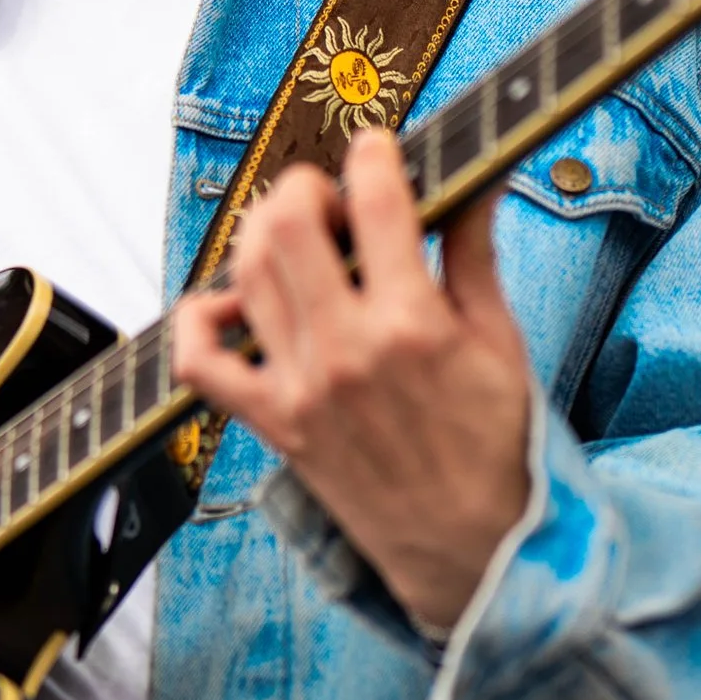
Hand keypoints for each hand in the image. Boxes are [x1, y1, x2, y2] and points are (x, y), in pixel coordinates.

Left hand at [172, 127, 533, 635]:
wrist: (472, 548)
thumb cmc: (493, 448)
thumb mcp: (501, 341)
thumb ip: (475, 254)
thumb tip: (478, 181)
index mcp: (414, 324)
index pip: (376, 200)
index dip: (374, 156)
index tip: (378, 151)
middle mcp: (347, 350)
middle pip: (288, 222)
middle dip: (306, 186)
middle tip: (330, 197)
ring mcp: (300, 387)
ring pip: (245, 272)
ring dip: (262, 236)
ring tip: (295, 242)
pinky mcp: (272, 423)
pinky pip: (200, 362)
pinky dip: (199, 320)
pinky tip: (230, 305)